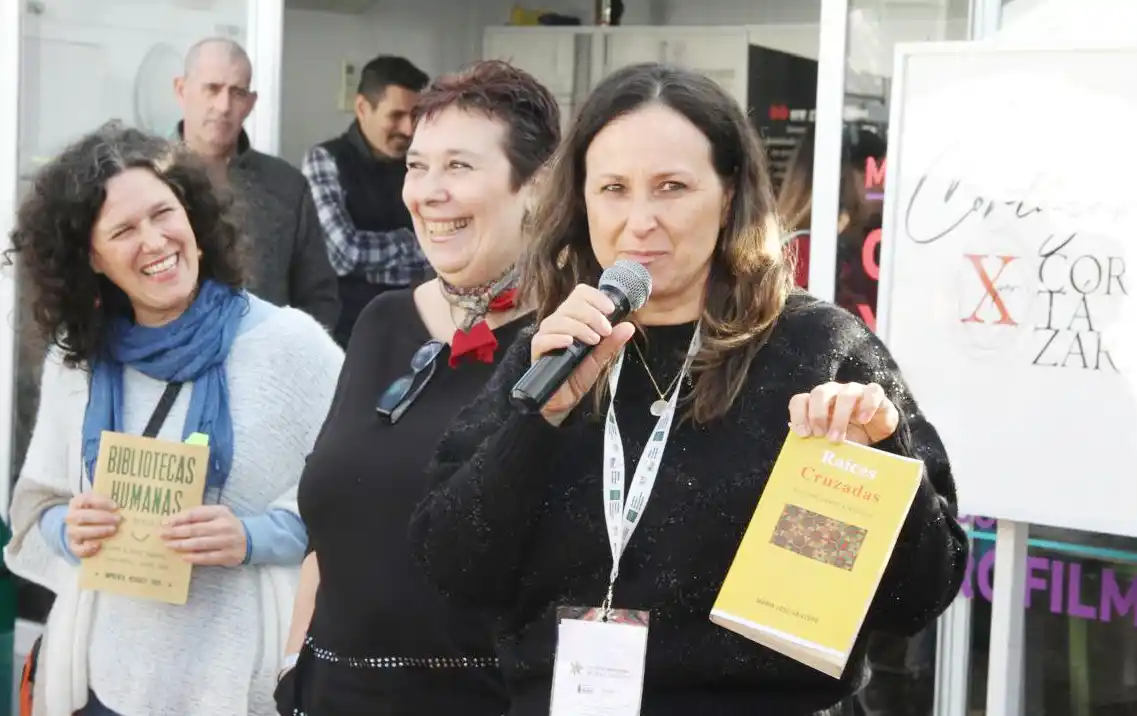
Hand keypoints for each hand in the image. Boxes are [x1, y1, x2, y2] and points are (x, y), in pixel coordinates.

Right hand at [64, 492, 120, 558]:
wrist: (85, 526)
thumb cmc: (98, 511)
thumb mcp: (101, 503)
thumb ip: (108, 503)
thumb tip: (123, 506)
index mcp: (77, 503)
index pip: (85, 500)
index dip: (101, 502)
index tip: (116, 506)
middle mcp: (71, 517)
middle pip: (82, 516)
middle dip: (102, 517)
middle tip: (118, 519)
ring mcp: (71, 532)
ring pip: (78, 532)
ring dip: (97, 531)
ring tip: (113, 529)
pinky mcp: (73, 546)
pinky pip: (77, 548)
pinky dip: (86, 548)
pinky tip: (99, 545)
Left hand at [161, 505, 247, 566]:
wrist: (250, 539)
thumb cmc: (227, 525)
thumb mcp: (217, 514)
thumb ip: (199, 515)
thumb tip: (174, 521)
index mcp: (220, 513)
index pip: (196, 514)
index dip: (179, 519)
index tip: (164, 523)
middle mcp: (223, 526)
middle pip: (196, 529)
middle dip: (177, 532)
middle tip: (162, 535)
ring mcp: (226, 541)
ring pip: (200, 544)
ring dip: (182, 545)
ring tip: (169, 545)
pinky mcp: (227, 555)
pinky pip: (208, 557)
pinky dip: (194, 557)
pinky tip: (183, 557)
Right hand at [530, 284, 635, 425]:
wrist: (565, 398)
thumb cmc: (579, 374)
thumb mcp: (600, 357)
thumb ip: (612, 342)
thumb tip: (629, 326)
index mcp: (574, 318)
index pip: (581, 294)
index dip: (596, 297)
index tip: (610, 310)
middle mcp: (559, 322)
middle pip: (572, 304)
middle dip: (592, 315)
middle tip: (605, 331)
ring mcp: (547, 335)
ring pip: (559, 319)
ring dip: (579, 327)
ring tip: (593, 341)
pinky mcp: (538, 350)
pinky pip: (544, 338)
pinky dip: (558, 338)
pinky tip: (570, 343)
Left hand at [788, 381, 898, 445]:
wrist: (873, 434)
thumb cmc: (847, 436)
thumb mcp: (829, 441)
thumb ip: (814, 439)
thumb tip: (797, 438)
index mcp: (816, 402)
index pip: (800, 400)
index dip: (798, 416)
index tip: (803, 434)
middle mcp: (833, 392)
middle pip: (819, 393)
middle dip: (818, 416)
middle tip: (820, 436)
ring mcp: (854, 390)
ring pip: (846, 394)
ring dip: (840, 416)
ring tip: (838, 438)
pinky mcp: (875, 394)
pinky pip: (873, 392)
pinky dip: (868, 405)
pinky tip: (864, 420)